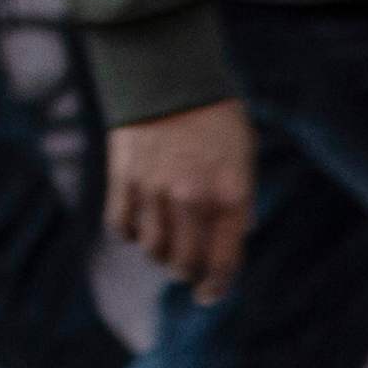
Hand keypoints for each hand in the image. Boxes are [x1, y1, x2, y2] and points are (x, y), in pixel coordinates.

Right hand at [105, 99, 255, 299]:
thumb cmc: (213, 116)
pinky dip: (131, 233)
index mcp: (230, 196)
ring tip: (165, 244)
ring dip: (159, 255)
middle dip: (187, 273)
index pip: (222, 263)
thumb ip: (242, 199)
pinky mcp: (124, 179)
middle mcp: (192, 199)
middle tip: (187, 268)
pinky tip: (139, 226)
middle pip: (184, 264)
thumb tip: (240, 235)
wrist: (168, 72)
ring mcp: (155, 191)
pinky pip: (123, 227)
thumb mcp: (244, 155)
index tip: (209, 294)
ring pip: (152, 250)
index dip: (216, 287)